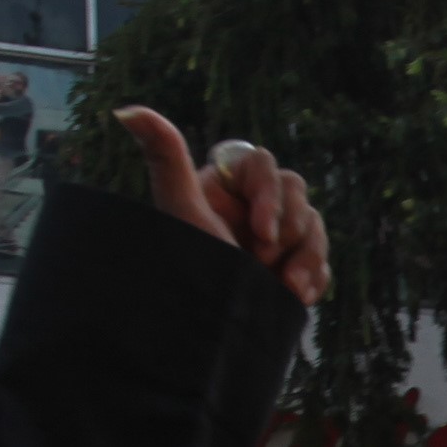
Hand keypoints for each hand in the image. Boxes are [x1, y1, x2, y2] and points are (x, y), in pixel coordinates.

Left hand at [113, 107, 329, 306]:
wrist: (207, 336)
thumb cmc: (190, 267)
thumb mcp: (182, 209)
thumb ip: (164, 156)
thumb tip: (125, 110)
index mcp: (225, 188)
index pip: (264, 165)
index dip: (271, 196)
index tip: (262, 233)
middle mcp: (251, 209)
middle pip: (297, 193)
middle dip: (289, 230)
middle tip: (264, 263)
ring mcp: (276, 241)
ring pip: (315, 226)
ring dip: (308, 256)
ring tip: (288, 286)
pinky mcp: (292, 269)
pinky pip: (321, 261)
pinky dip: (315, 277)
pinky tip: (298, 296)